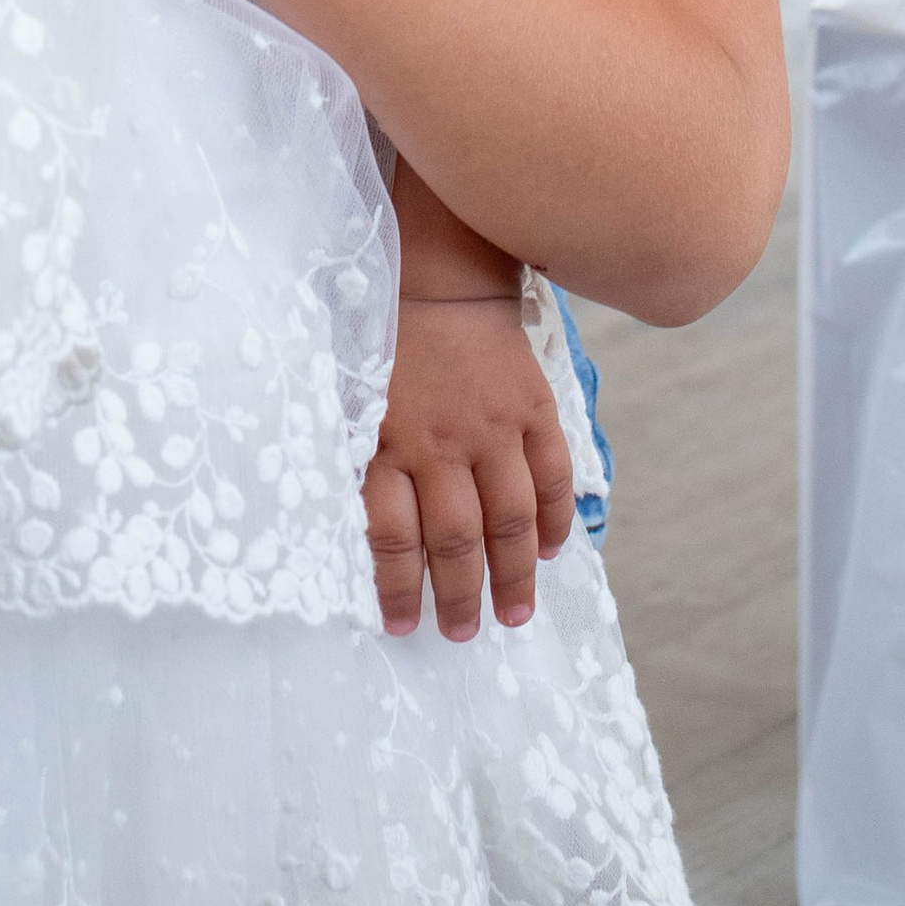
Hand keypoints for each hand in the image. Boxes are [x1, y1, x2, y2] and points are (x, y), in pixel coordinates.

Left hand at [364, 292, 578, 640]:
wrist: (437, 270)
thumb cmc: (382, 336)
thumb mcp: (349, 396)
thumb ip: (357, 456)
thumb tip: (357, 525)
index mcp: (384, 441)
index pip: (391, 538)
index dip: (397, 589)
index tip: (400, 626)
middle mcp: (438, 442)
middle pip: (454, 541)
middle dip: (460, 598)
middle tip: (462, 635)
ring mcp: (491, 427)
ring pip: (510, 521)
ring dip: (513, 576)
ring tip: (513, 614)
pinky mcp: (532, 408)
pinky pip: (552, 477)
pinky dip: (556, 520)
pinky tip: (552, 551)